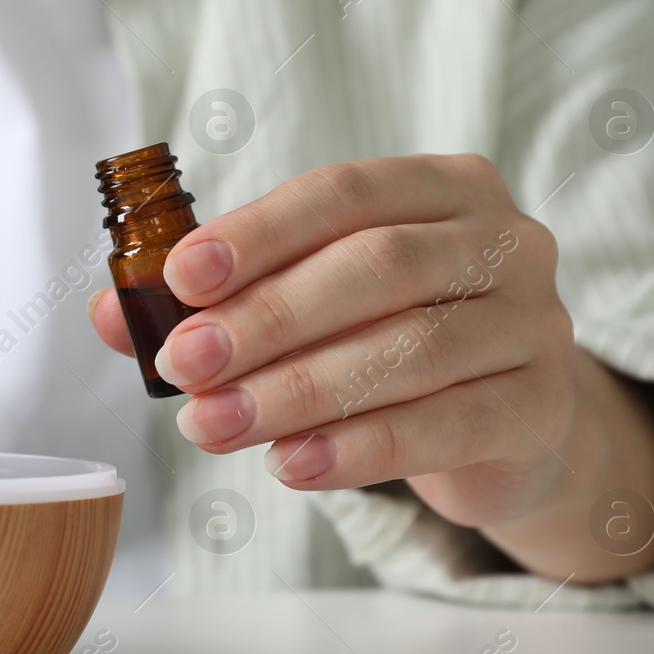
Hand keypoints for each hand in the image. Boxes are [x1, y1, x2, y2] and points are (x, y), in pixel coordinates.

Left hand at [90, 154, 653, 580]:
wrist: (506, 426)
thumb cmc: (390, 342)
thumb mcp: (311, 307)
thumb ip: (219, 302)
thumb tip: (111, 315)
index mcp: (441, 187)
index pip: (342, 194)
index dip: (258, 234)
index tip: (179, 278)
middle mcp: (503, 240)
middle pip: (376, 269)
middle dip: (266, 319)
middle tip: (183, 366)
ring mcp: (534, 323)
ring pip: (409, 350)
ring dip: (297, 391)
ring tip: (213, 426)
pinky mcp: (542, 408)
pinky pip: (445, 426)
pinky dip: (360, 449)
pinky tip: (292, 466)